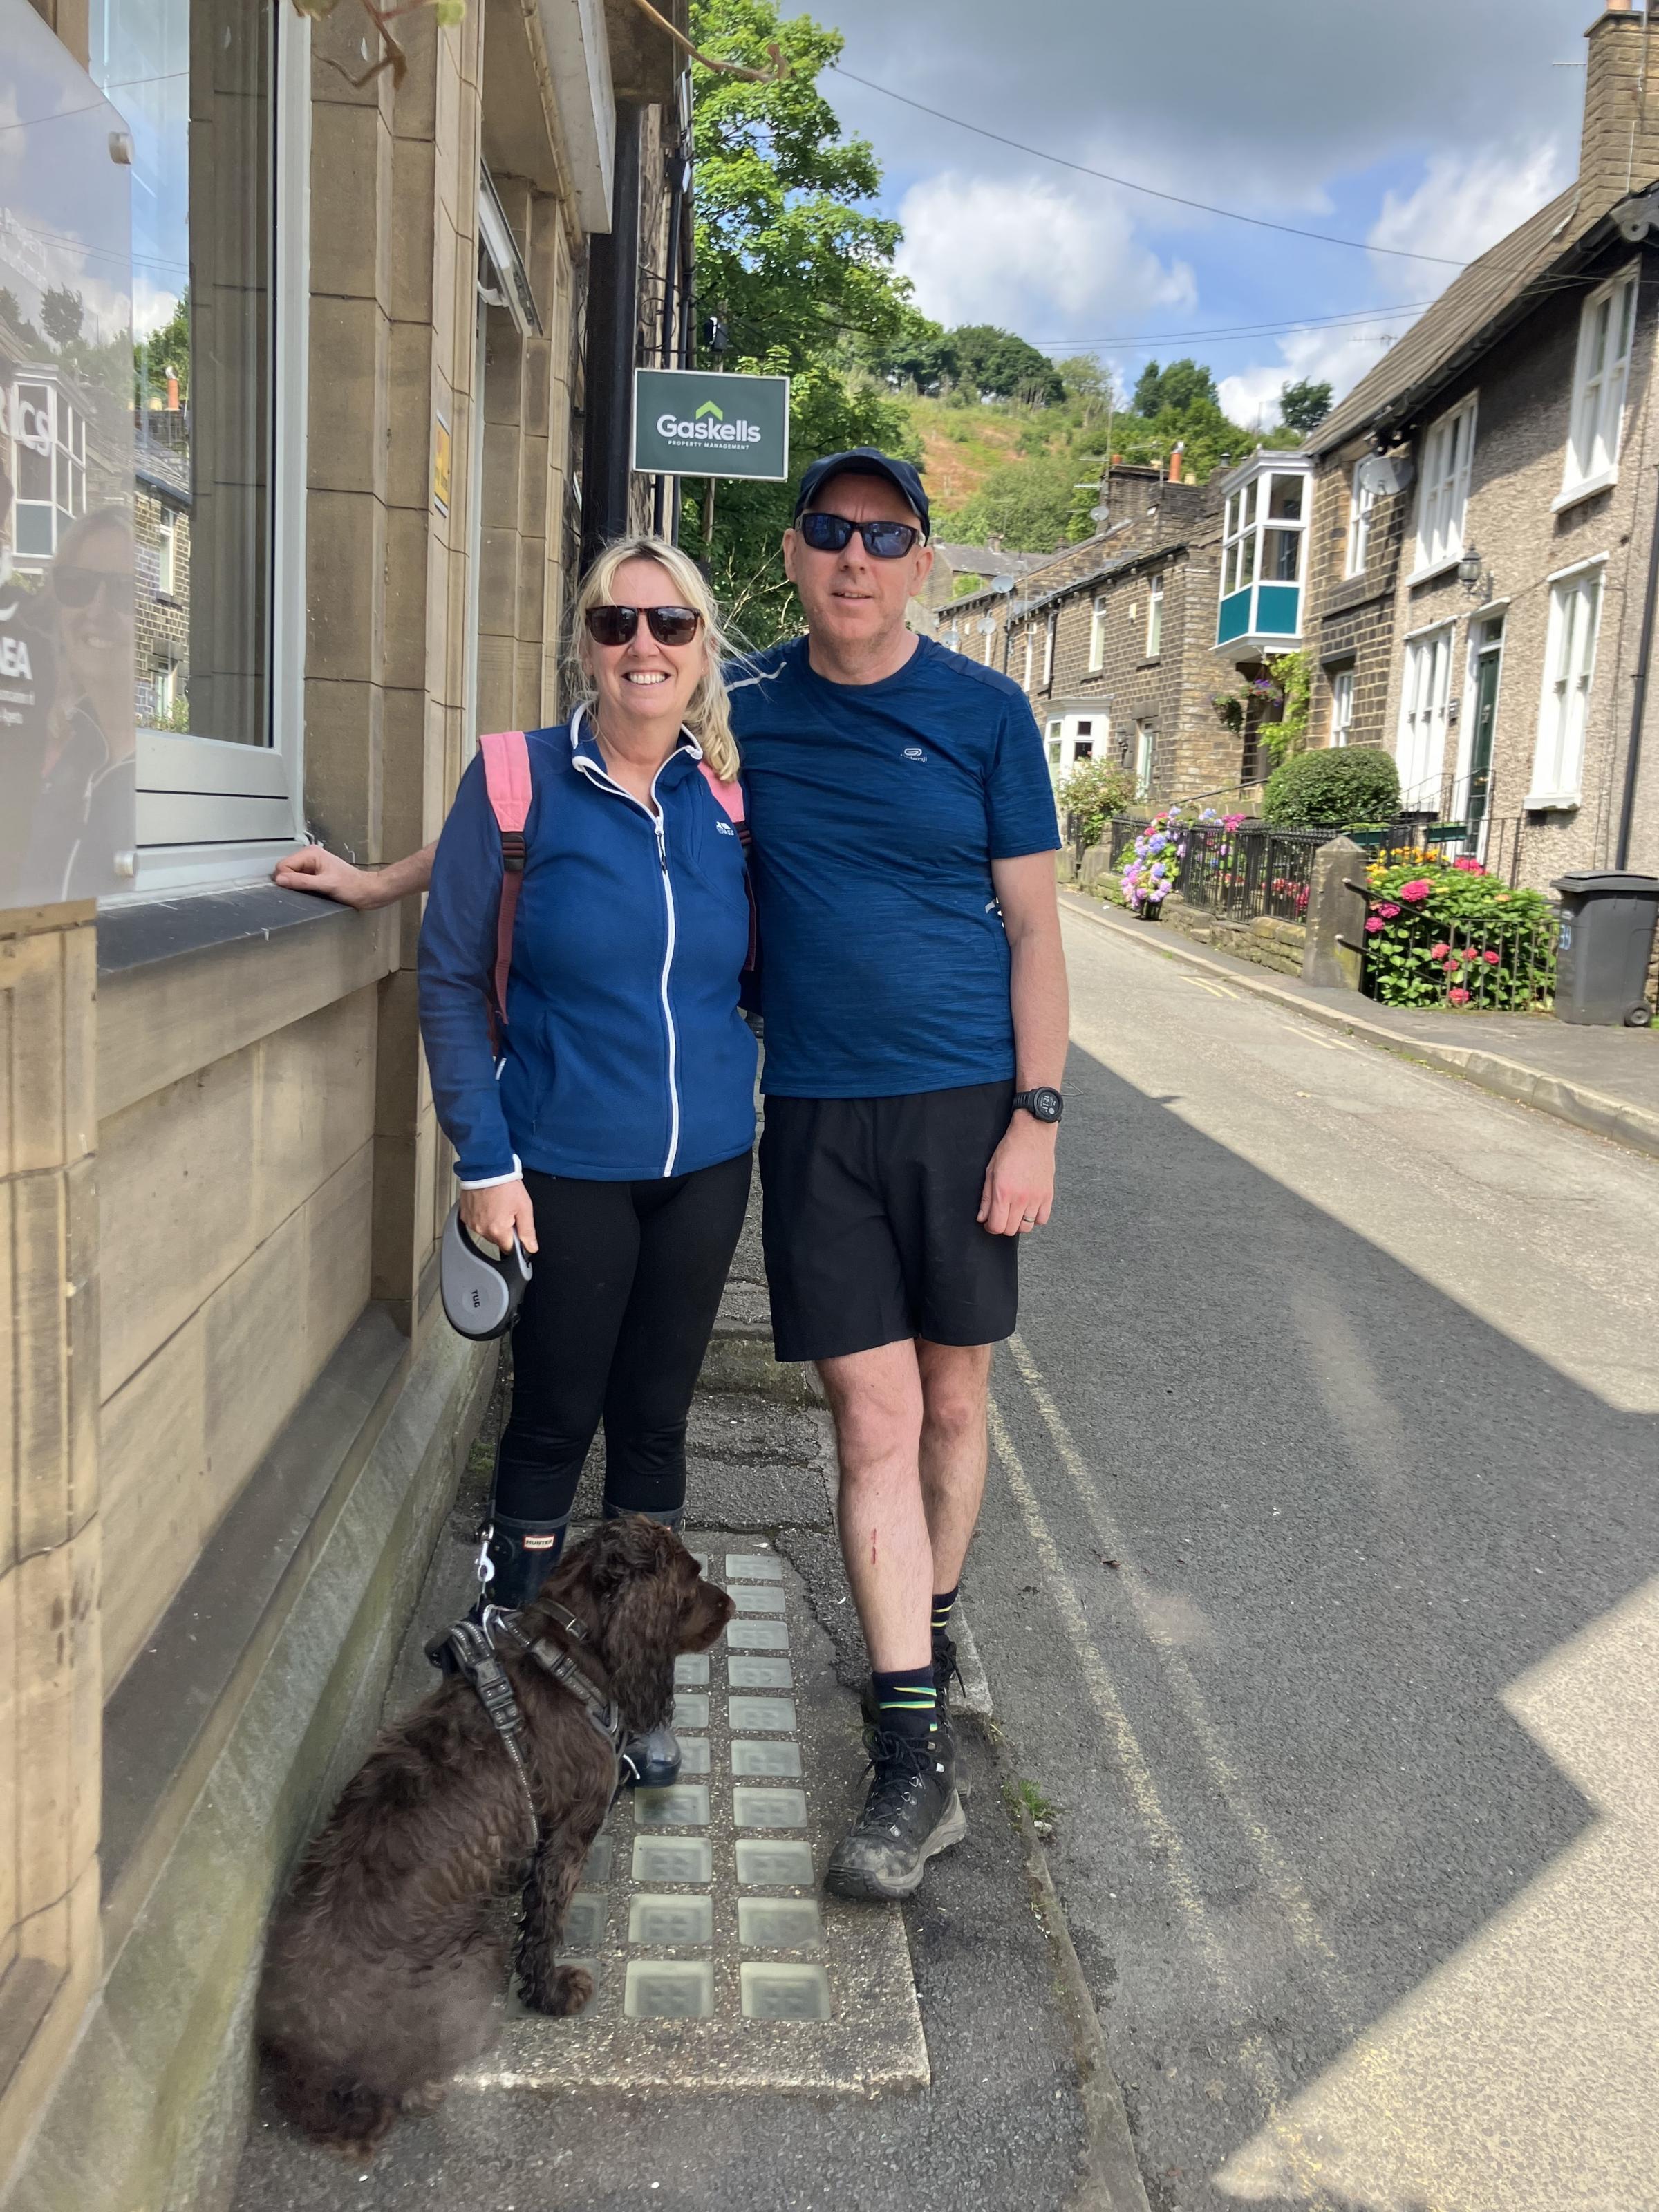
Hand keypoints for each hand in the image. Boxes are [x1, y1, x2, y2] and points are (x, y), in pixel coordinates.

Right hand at [274, 844, 382, 908]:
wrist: (368, 892)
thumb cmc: (354, 886)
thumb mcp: (326, 885)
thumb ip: (302, 882)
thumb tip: (281, 880)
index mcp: (311, 853)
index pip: (283, 865)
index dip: (286, 879)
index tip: (295, 888)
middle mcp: (310, 857)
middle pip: (286, 871)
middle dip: (291, 882)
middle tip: (306, 890)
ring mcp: (313, 866)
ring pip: (292, 877)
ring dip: (297, 886)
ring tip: (313, 891)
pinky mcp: (316, 875)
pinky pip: (300, 882)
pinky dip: (303, 888)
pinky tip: (314, 892)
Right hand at [459, 1178, 537, 1255]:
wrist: (487, 1167)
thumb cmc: (505, 1184)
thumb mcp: (524, 1207)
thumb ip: (527, 1231)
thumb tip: (531, 1247)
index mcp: (497, 1230)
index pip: (509, 1248)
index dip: (515, 1239)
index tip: (516, 1227)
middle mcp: (482, 1229)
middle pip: (497, 1239)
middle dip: (504, 1229)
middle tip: (507, 1210)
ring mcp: (471, 1222)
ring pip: (486, 1231)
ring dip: (492, 1222)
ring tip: (497, 1204)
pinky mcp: (464, 1215)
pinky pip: (476, 1222)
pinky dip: (482, 1216)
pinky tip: (487, 1204)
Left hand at [978, 1115, 1056, 1236]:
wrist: (1032, 1135)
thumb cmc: (1010, 1150)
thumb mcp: (991, 1171)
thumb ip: (986, 1198)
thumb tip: (982, 1218)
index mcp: (1003, 1191)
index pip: (997, 1226)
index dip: (990, 1227)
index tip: (989, 1222)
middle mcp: (1021, 1198)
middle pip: (1011, 1229)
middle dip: (1002, 1225)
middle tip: (1000, 1215)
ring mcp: (1037, 1197)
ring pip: (1027, 1227)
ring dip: (1018, 1223)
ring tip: (1014, 1212)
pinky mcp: (1048, 1195)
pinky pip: (1042, 1219)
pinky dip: (1034, 1219)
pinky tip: (1028, 1209)